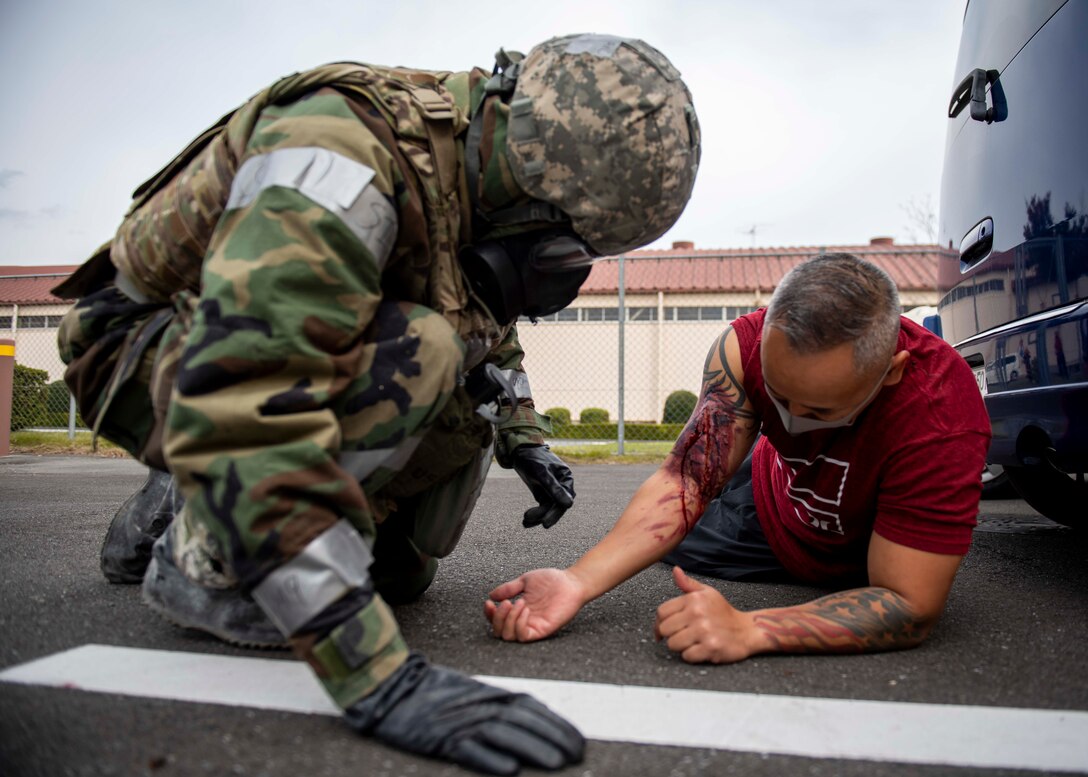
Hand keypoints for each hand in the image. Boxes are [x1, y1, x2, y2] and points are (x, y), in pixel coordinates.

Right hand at [345, 653, 583, 775]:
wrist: (391, 687)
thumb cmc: (434, 693)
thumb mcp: (472, 694)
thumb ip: (500, 707)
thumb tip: (533, 723)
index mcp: (489, 694)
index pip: (531, 707)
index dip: (556, 724)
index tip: (577, 740)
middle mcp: (480, 706)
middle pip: (524, 721)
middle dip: (554, 737)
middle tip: (577, 753)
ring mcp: (461, 722)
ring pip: (504, 735)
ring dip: (532, 748)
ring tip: (556, 762)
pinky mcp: (441, 739)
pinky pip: (469, 750)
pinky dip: (490, 759)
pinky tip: (509, 768)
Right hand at [484, 568, 584, 641]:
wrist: (571, 581)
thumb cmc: (552, 580)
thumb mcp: (525, 581)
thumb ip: (509, 589)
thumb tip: (492, 595)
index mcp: (518, 611)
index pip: (498, 620)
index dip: (489, 615)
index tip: (489, 602)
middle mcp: (523, 621)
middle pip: (500, 632)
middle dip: (497, 618)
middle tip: (505, 602)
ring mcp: (532, 627)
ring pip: (509, 636)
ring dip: (508, 619)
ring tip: (517, 603)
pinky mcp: (542, 630)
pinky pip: (524, 636)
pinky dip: (519, 624)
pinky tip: (525, 609)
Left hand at [509, 445, 574, 527]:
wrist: (520, 451)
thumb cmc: (534, 459)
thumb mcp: (542, 473)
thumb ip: (554, 489)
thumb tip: (569, 505)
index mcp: (566, 478)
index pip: (564, 499)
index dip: (556, 512)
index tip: (546, 523)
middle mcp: (562, 486)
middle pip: (557, 506)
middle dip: (548, 515)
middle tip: (541, 524)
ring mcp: (552, 491)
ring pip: (548, 509)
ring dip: (538, 516)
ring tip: (525, 520)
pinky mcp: (543, 494)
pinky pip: (541, 508)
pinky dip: (534, 514)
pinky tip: (525, 522)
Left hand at [654, 566, 756, 663]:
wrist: (747, 630)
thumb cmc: (723, 612)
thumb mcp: (707, 593)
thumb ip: (688, 584)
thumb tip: (675, 570)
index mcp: (693, 599)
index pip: (662, 612)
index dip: (660, 621)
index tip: (665, 627)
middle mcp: (697, 614)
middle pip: (664, 630)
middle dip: (671, 634)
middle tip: (682, 634)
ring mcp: (704, 631)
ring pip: (673, 644)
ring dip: (680, 646)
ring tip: (692, 641)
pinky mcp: (710, 648)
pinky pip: (687, 656)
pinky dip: (692, 655)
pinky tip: (701, 648)